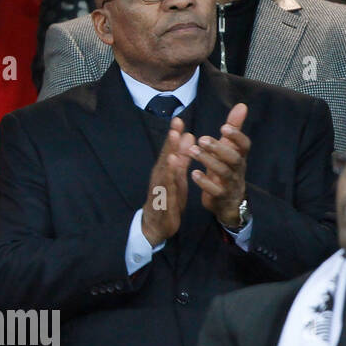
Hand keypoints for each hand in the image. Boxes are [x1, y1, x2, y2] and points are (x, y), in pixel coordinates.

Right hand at [140, 119, 193, 245]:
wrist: (157, 226)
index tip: (179, 120)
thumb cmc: (167, 199)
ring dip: (169, 158)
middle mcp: (159, 177)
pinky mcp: (161, 202)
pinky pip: (165, 189)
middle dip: (170, 142)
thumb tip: (188, 137)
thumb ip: (183, 159)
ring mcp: (159, 189)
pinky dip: (168, 179)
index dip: (174, 136)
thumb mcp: (177, 177)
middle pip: (165, 157)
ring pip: (164, 172)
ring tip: (174, 146)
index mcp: (165, 171)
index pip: (170, 151)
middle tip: (176, 126)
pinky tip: (173, 171)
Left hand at [187, 103, 248, 228]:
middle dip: (218, 148)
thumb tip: (242, 105)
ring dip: (208, 161)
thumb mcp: (230, 149)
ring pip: (223, 172)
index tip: (224, 127)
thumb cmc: (227, 169)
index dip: (237, 136)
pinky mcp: (221, 197)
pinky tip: (193, 173)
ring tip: (192, 151)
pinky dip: (205, 182)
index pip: (245, 145)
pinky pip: (215, 190)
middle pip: (234, 158)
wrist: (229, 202)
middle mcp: (238, 169)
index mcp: (240, 156)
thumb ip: (234, 128)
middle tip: (202, 138)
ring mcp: (231, 184)